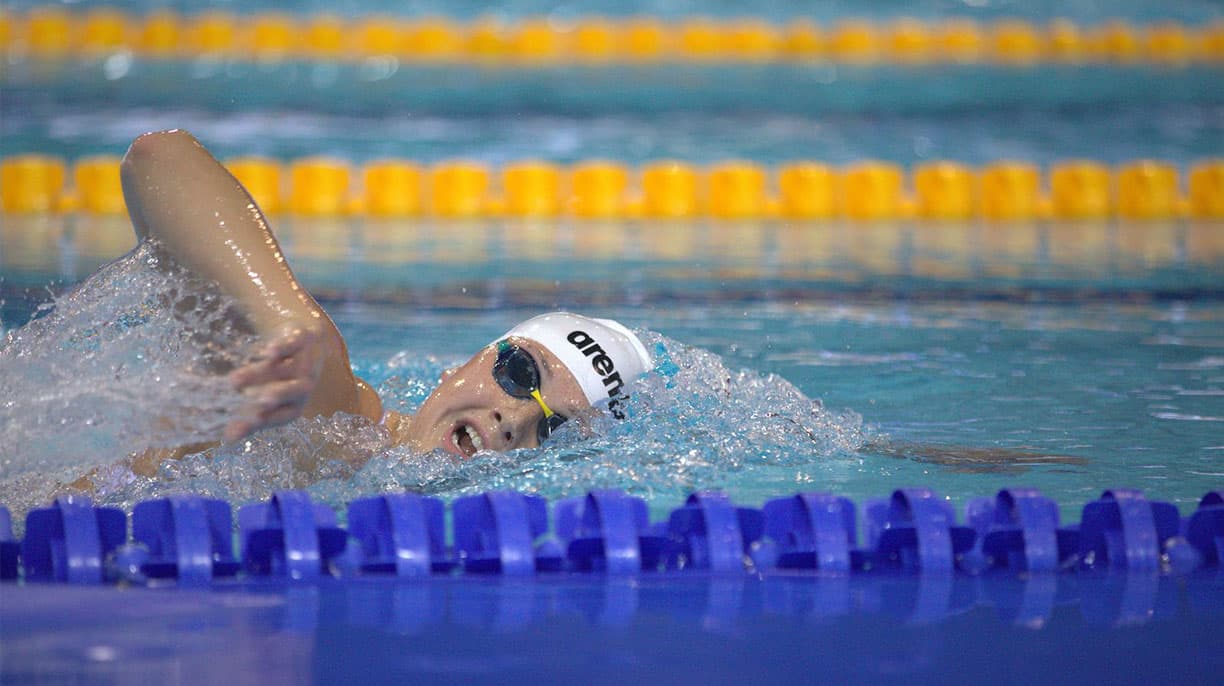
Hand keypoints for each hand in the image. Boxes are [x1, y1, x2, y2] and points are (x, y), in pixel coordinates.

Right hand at [225, 324, 324, 440]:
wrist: (302, 340)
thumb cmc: (279, 376)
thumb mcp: (265, 395)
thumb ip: (250, 415)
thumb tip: (228, 438)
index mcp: (295, 403)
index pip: (281, 416)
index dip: (264, 421)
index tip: (239, 429)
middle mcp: (303, 386)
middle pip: (291, 393)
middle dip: (276, 397)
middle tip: (258, 402)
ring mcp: (305, 362)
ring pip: (283, 370)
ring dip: (260, 374)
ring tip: (234, 379)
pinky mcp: (303, 340)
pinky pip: (294, 345)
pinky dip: (283, 347)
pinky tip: (269, 351)